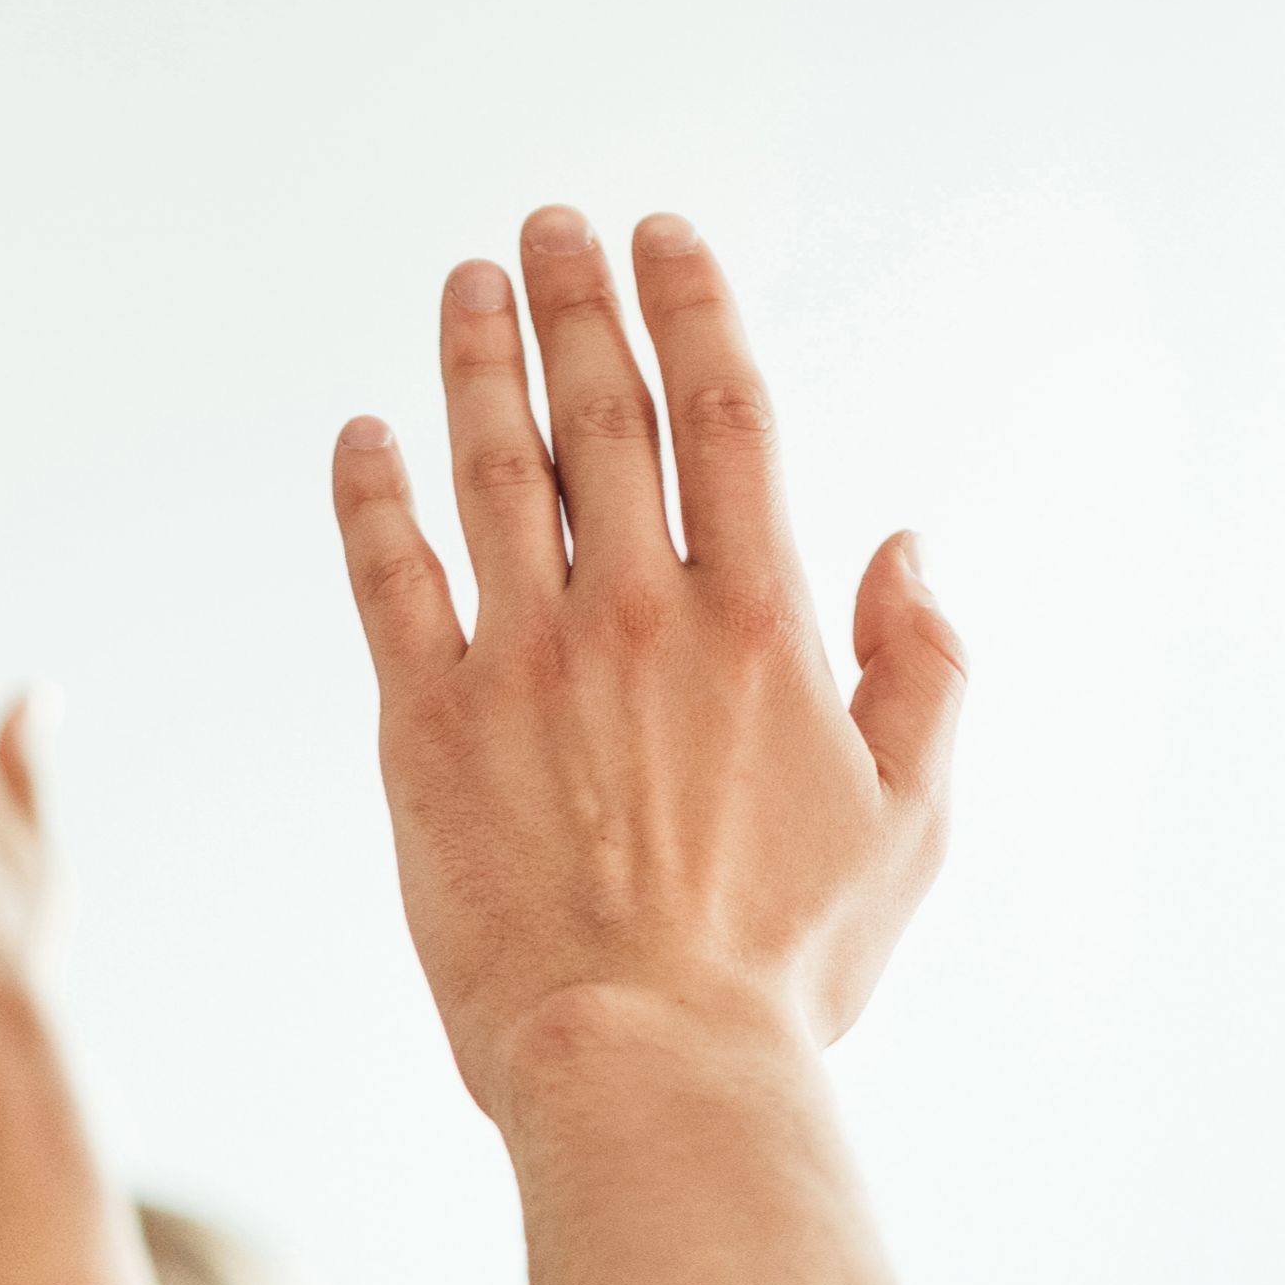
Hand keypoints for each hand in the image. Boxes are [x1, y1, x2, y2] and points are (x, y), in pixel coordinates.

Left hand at [334, 209, 963, 1119]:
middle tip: (548, 229)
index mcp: (761, 620)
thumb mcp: (910, 820)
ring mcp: (524, 660)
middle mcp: (638, 613)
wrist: (647, 1055)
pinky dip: (371, 492)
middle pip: (601, 411)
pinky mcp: (425, 725)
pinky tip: (362, 435)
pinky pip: (388, 575)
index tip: (660, 238)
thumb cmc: (783, 964)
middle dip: (575, 300)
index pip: (723, 412)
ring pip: (490, 465)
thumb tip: (906, 545)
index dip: (690, 307)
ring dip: (474, 359)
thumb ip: (922, 671)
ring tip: (466, 285)